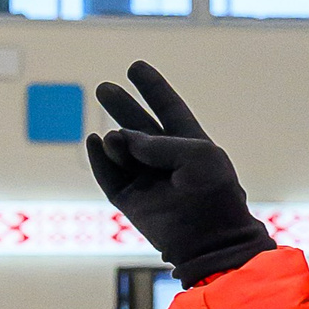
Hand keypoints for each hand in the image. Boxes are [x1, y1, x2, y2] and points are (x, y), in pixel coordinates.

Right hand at [86, 60, 272, 284]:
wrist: (210, 242)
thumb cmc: (214, 195)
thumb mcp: (197, 155)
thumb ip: (159, 142)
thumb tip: (121, 138)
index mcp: (191, 146)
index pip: (169, 110)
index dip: (153, 88)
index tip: (135, 67)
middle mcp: (167, 162)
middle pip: (138, 126)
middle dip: (122, 106)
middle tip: (104, 88)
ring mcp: (148, 182)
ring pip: (121, 151)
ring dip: (115, 141)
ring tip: (115, 140)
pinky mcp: (131, 202)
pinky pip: (109, 177)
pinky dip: (99, 160)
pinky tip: (95, 142)